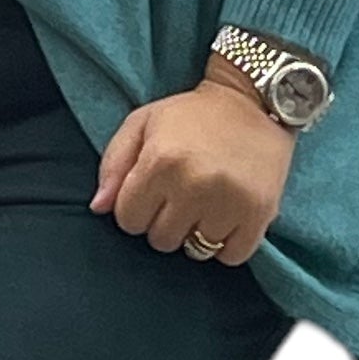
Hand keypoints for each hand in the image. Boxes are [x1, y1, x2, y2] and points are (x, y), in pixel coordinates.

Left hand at [89, 74, 295, 262]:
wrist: (254, 102)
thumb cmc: (191, 115)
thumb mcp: (142, 123)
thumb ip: (113, 164)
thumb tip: (98, 208)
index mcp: (160, 161)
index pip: (128, 221)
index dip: (136, 208)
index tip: (153, 192)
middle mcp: (193, 184)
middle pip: (160, 240)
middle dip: (165, 222)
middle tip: (182, 196)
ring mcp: (229, 201)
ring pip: (195, 250)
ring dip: (196, 233)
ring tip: (206, 204)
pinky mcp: (259, 213)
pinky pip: (231, 256)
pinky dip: (226, 246)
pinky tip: (227, 219)